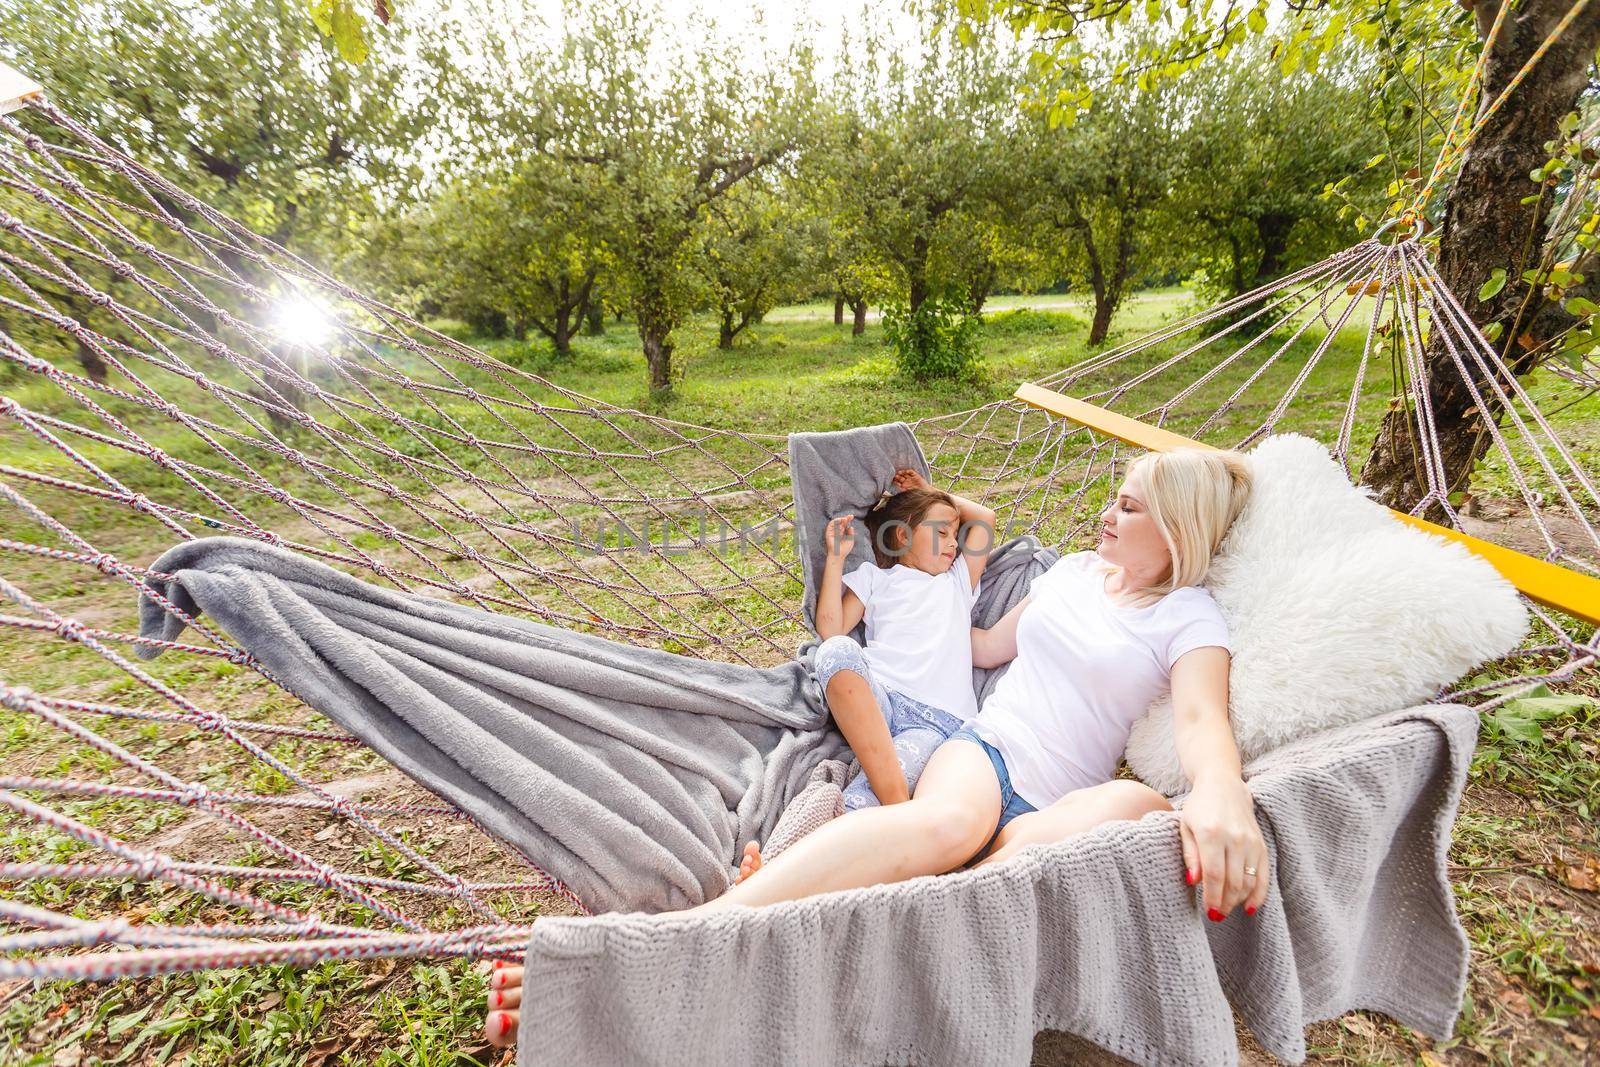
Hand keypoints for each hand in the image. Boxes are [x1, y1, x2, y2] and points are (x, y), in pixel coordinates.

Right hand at [824, 515, 855, 559]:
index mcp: (841, 534)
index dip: (847, 520)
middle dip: (845, 518)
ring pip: (835, 523)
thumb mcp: (850, 540)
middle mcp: (837, 532)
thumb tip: (850, 527)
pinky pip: (830, 525)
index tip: (852, 517)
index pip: (844, 525)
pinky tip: (840, 520)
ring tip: (845, 519)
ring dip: (840, 519)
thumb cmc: (844, 549)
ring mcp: (832, 532)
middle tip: (850, 516)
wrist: (838, 555)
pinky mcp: (828, 533)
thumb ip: (851, 533)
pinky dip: (835, 521)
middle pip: (840, 523)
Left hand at [891, 468, 929, 491]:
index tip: (893, 480)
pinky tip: (907, 471)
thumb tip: (897, 492)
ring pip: (905, 474)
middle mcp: (907, 482)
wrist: (926, 494)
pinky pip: (911, 472)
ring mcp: (911, 479)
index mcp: (904, 486)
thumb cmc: (917, 495)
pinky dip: (909, 471)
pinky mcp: (916, 476)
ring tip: (899, 472)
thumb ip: (903, 491)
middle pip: (901, 477)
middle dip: (898, 476)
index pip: (898, 482)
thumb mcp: (908, 494)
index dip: (896, 481)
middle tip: (895, 476)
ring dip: (902, 473)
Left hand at [1178, 771, 1268, 919]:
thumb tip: (1193, 882)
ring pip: (1248, 881)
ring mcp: (1251, 842)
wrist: (1224, 785)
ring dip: (1238, 901)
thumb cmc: (1199, 807)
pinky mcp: (1261, 844)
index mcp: (1211, 833)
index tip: (1209, 912)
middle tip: (1216, 916)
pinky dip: (1258, 894)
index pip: (1214, 874)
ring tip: (1227, 910)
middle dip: (1224, 903)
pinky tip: (1250, 907)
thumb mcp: (1186, 827)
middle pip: (1232, 882)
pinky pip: (1264, 875)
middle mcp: (1234, 838)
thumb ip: (1190, 855)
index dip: (1212, 897)